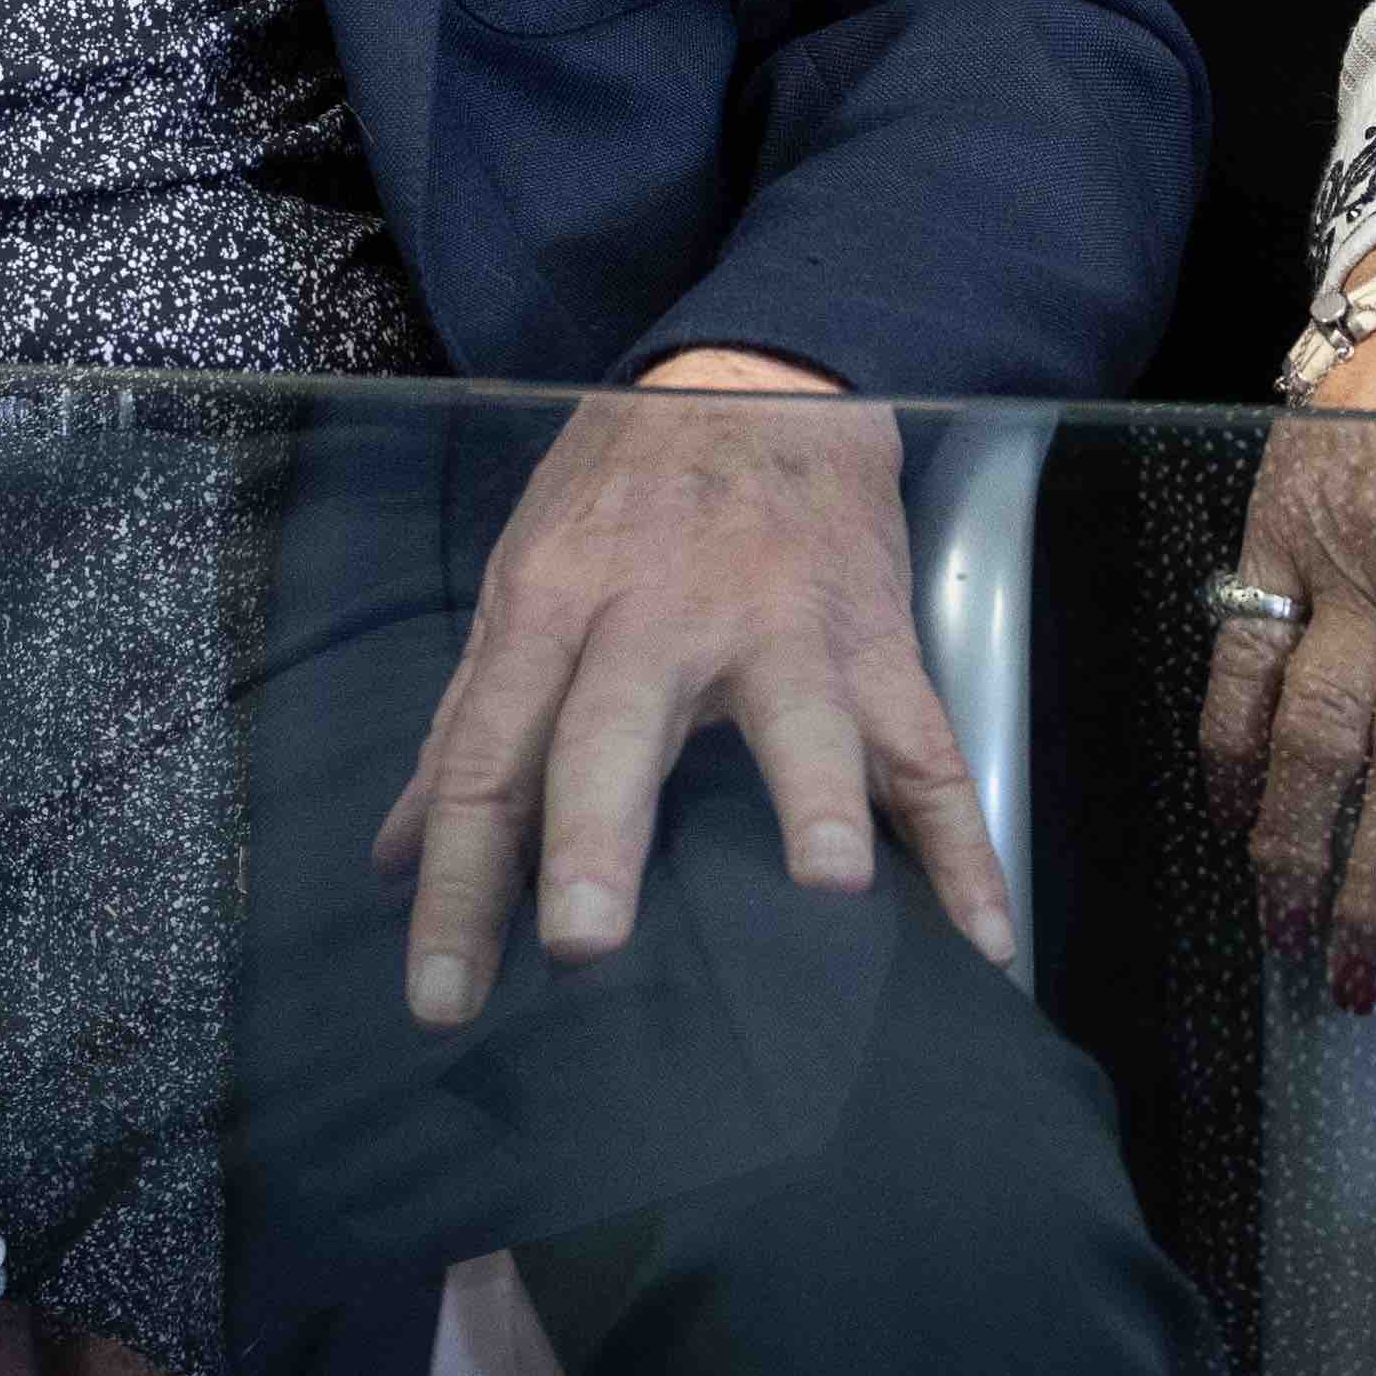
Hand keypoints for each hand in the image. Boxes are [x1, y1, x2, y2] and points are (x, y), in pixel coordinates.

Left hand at [372, 355, 997, 1027]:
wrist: (757, 377)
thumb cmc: (622, 495)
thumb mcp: (523, 578)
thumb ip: (466, 727)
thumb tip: (393, 860)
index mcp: (555, 606)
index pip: (487, 756)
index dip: (459, 882)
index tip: (442, 999)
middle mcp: (660, 615)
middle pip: (619, 729)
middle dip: (601, 831)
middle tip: (583, 942)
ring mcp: (784, 626)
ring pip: (803, 718)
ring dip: (816, 799)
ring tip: (828, 890)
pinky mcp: (879, 642)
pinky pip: (928, 752)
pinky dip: (963, 845)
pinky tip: (981, 937)